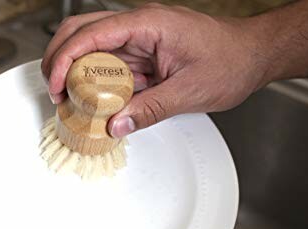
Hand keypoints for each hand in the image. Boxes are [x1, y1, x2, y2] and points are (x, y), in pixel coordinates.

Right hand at [41, 4, 270, 137]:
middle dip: (60, 60)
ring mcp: (143, 39)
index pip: (92, 33)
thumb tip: (115, 126)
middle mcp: (141, 26)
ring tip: (70, 101)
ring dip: (78, 73)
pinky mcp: (147, 54)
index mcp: (150, 24)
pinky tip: (97, 102)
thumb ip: (150, 110)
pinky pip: (115, 65)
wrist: (254, 55)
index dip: (66, 59)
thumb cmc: (231, 61)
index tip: (56, 86)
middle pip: (83, 32)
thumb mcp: (189, 91)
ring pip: (95, 49)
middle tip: (54, 92)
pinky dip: (100, 83)